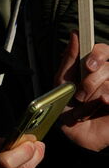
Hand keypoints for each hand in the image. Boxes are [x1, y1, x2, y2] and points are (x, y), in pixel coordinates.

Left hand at [56, 33, 108, 150]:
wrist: (76, 133)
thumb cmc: (69, 107)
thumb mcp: (63, 81)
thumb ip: (70, 60)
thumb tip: (75, 34)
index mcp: (97, 67)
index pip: (104, 50)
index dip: (98, 54)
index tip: (89, 65)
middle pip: (105, 68)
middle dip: (88, 83)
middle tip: (79, 96)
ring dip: (91, 99)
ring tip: (86, 107)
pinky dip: (101, 105)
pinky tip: (99, 111)